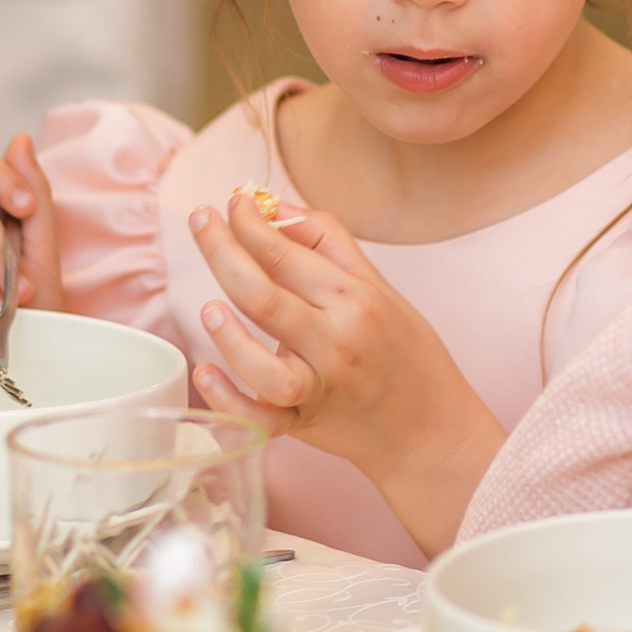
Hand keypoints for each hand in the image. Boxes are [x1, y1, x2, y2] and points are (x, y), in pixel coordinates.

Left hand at [185, 193, 504, 550]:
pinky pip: (260, 420)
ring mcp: (321, 389)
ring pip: (264, 369)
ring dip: (230, 338)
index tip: (231, 202)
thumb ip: (327, 242)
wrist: (432, 429)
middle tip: (199, 219)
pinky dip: (228, 399)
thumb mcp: (378, 286)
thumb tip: (273, 208)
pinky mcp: (305, 426)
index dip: (250, 223)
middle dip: (221, 251)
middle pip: (264, 297)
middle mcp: (336, 342)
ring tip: (208, 308)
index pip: (287, 254)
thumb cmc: (405, 351)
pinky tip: (206, 372)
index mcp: (355, 300)